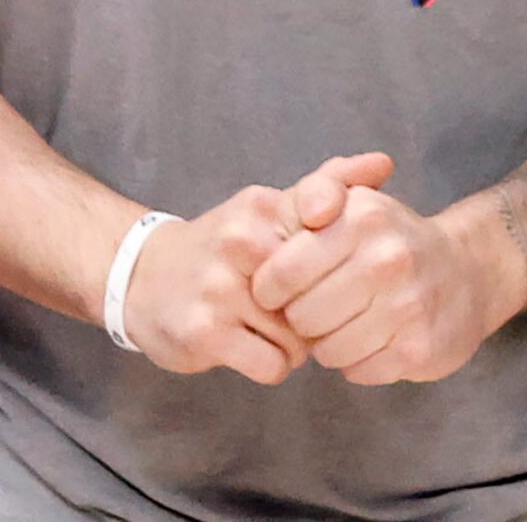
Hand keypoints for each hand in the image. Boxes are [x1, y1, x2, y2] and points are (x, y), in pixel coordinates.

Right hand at [122, 151, 391, 383]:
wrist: (141, 278)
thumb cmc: (223, 248)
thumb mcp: (269, 209)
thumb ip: (327, 185)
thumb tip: (385, 161)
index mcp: (261, 207)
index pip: (326, 212)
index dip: (341, 247)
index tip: (339, 259)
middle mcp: (241, 240)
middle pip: (321, 291)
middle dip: (316, 308)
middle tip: (292, 306)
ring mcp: (221, 287)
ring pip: (301, 336)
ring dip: (293, 342)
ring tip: (264, 326)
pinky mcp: (207, 332)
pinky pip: (274, 365)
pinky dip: (271, 365)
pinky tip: (249, 347)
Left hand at [251, 177, 526, 385]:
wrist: (468, 271)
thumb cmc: (392, 238)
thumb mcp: (357, 200)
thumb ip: (317, 192)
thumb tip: (307, 212)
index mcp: (362, 219)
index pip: (283, 271)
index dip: (271, 288)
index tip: (278, 289)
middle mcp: (386, 261)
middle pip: (302, 317)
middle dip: (301, 317)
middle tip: (318, 307)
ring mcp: (406, 308)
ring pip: (328, 351)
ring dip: (328, 343)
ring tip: (345, 323)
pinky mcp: (419, 351)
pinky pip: (358, 372)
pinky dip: (357, 362)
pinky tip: (373, 339)